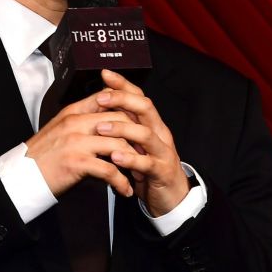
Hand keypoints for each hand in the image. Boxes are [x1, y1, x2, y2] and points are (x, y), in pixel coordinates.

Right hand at [25, 91, 136, 198]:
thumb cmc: (42, 155)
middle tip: (145, 151)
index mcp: (72, 111)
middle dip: (136, 136)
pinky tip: (124, 190)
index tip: (138, 125)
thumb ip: (81, 120)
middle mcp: (76, 122)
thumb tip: (104, 118)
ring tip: (138, 173)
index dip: (127, 110)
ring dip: (133, 161)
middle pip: (119, 119)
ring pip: (118, 144)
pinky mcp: (77, 162)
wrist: (22, 176)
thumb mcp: (60, 129)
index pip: (107, 99)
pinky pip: (110, 170)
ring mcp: (77, 142)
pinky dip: (121, 182)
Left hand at [95, 69, 189, 216]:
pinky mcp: (162, 172)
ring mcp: (163, 151)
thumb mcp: (135, 143)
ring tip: (101, 128)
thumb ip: (123, 125)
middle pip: (146, 108)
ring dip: (122, 129)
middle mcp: (159, 133)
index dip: (123, 84)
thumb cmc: (148, 167)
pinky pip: (147, 163)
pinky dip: (131, 159)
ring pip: (146, 134)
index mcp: (152, 123)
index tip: (105, 74)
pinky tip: (115, 157)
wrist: (172, 197)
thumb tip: (101, 103)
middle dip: (123, 100)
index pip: (139, 96)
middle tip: (100, 99)